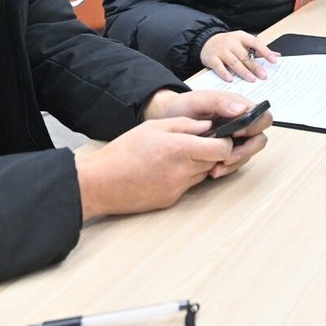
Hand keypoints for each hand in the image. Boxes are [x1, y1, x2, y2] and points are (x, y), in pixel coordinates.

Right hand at [74, 116, 231, 219]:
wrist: (100, 183)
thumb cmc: (123, 151)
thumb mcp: (154, 127)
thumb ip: (185, 125)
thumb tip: (207, 126)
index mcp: (179, 148)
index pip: (222, 149)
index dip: (225, 142)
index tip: (220, 136)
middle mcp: (182, 171)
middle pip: (215, 162)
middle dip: (212, 152)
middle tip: (198, 143)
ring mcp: (178, 188)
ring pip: (203, 174)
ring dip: (199, 164)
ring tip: (178, 155)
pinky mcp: (171, 200)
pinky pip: (188, 186)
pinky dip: (184, 176)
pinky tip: (166, 169)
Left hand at [142, 89, 273, 179]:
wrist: (167, 119)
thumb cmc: (185, 106)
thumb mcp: (199, 100)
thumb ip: (220, 102)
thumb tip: (241, 109)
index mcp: (240, 108)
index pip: (262, 117)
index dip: (255, 126)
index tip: (236, 132)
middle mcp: (242, 124)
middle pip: (259, 139)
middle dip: (246, 151)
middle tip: (227, 156)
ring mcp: (235, 140)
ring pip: (248, 155)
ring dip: (235, 163)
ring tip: (216, 168)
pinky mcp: (226, 152)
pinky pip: (234, 163)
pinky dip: (226, 169)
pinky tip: (212, 171)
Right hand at [199, 31, 279, 82]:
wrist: (206, 41)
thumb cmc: (229, 43)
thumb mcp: (243, 42)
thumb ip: (258, 49)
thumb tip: (276, 55)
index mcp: (241, 37)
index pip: (255, 43)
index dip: (265, 51)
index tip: (274, 60)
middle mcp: (231, 43)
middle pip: (245, 56)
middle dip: (255, 67)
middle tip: (264, 76)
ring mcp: (221, 51)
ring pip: (234, 62)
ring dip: (244, 72)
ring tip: (252, 79)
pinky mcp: (212, 59)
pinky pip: (219, 67)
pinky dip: (225, 73)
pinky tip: (231, 79)